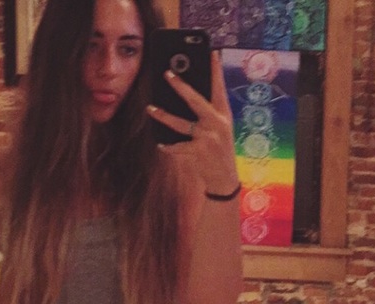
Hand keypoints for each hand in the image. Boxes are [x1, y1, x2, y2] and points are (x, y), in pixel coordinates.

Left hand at [147, 51, 238, 196]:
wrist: (224, 179)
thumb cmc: (219, 150)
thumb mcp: (220, 130)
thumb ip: (209, 114)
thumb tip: (186, 97)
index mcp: (224, 115)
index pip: (219, 89)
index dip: (216, 71)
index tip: (211, 53)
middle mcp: (217, 124)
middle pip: (196, 100)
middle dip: (180, 86)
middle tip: (166, 73)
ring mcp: (207, 138)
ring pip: (180, 123)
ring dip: (163, 115)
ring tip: (150, 108)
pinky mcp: (198, 153)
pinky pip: (177, 147)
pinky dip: (168, 146)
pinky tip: (161, 144)